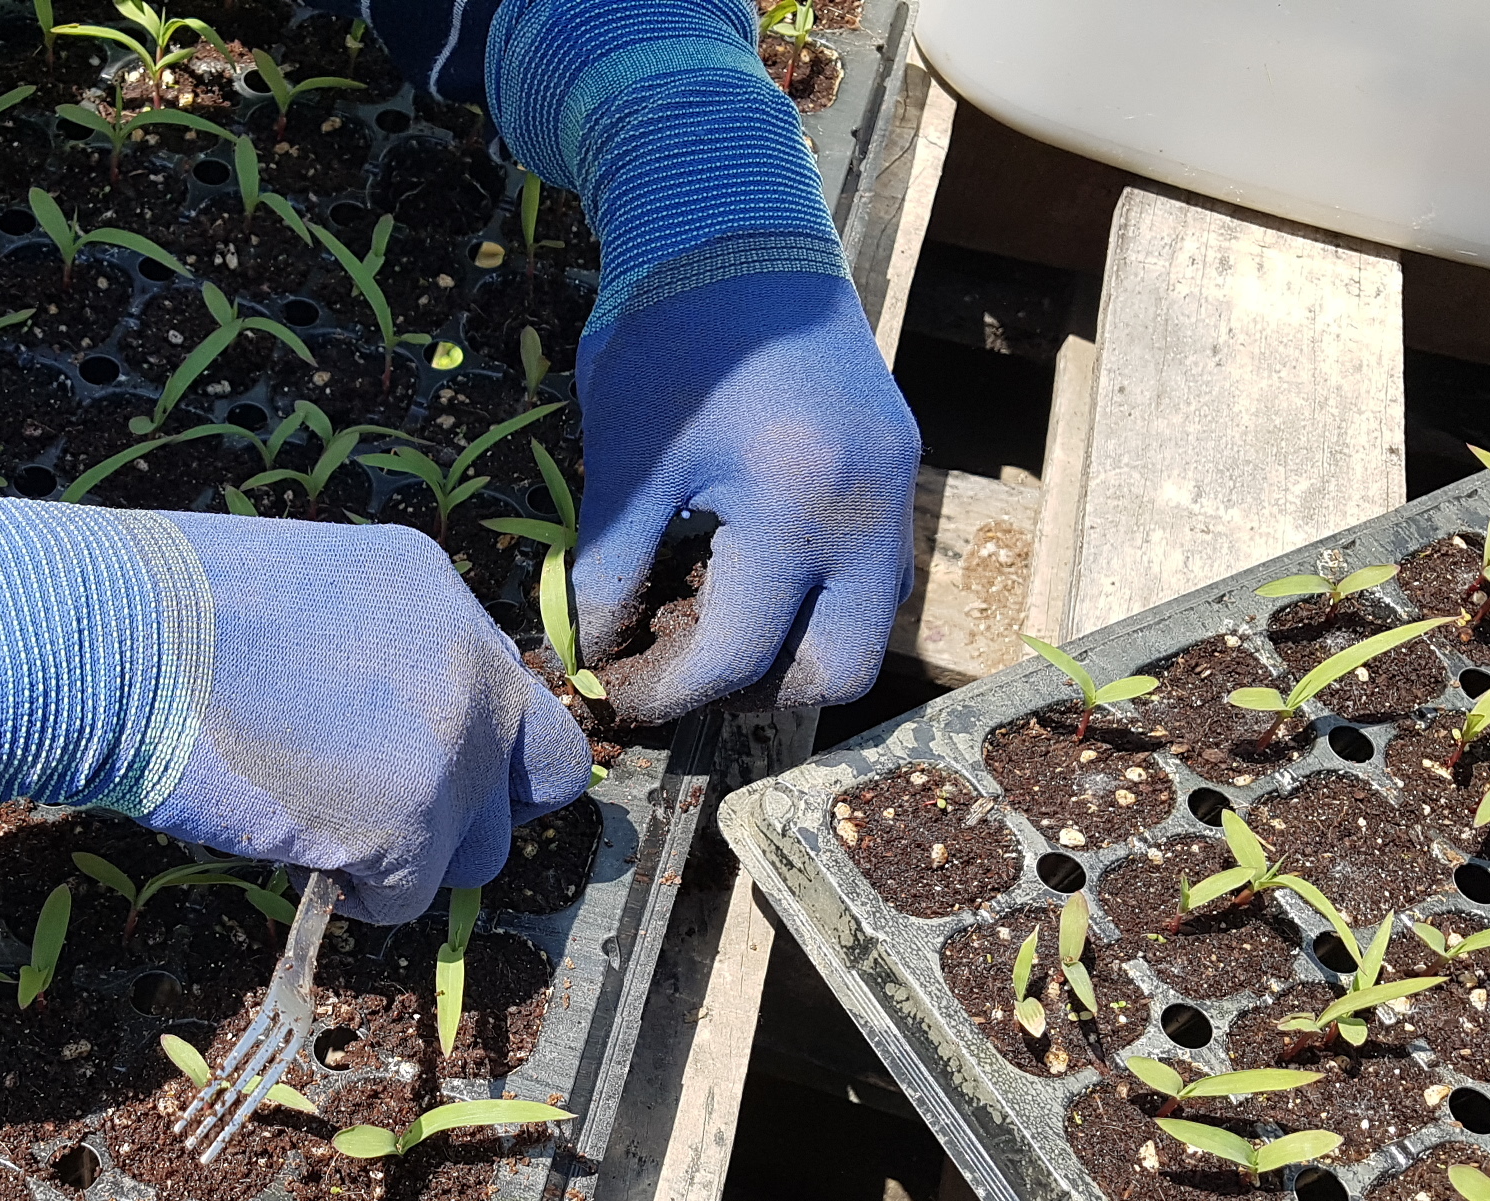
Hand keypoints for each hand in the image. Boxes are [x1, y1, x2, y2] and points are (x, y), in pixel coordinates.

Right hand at [138, 512, 592, 923]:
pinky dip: (360, 896)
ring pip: (482, 850)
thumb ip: (367, 649)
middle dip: (491, 805)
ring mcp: (448, 747)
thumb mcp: (297, 593)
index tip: (402, 759)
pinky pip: (410, 899)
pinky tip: (301, 855)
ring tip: (328, 835)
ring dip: (413, 858)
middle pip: (548, 767)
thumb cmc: (153, 614)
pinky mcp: (410, 826)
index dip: (455, 735)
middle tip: (416, 823)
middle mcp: (467, 662)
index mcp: (433, 589)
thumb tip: (372, 724)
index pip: (494, 682)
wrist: (100, 641)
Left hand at [572, 270, 921, 722]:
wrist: (736, 220)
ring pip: (865, 628)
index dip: (667, 690)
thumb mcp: (625, 456)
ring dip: (789, 648)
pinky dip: (814, 599)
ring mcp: (896, 488)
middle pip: (834, 671)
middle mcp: (869, 507)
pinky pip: (872, 574)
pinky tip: (742, 573)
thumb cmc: (666, 328)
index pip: (741, 653)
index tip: (614, 692)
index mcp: (797, 501)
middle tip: (673, 667)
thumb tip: (591, 655)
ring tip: (702, 618)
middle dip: (751, 691)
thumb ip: (610, 568)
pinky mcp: (897, 467)